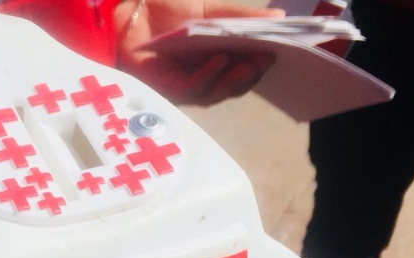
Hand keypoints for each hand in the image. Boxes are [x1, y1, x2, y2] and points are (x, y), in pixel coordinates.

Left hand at [115, 0, 283, 105]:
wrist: (129, 12)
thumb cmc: (166, 11)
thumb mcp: (209, 10)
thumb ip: (240, 16)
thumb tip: (278, 15)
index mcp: (217, 61)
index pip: (245, 69)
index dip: (263, 62)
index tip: (284, 50)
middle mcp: (204, 78)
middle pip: (235, 84)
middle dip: (254, 71)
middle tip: (271, 57)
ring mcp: (186, 86)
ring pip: (217, 91)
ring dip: (236, 77)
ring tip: (252, 62)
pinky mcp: (167, 90)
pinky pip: (192, 88)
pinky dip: (208, 75)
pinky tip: (220, 60)